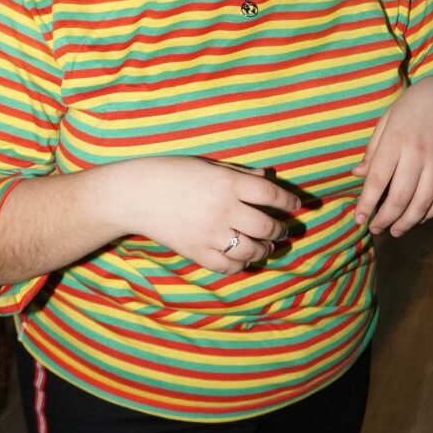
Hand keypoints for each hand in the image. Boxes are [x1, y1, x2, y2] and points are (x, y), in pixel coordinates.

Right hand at [108, 156, 301, 272]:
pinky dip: (240, 264)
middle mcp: (223, 209)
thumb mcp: (208, 165)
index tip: (296, 205)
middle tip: (283, 230)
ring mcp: (210, 234)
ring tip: (267, 247)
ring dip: (265, 250)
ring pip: (251, 250)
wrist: (135, 194)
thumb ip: (240, 173)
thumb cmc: (172, 173)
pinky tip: (243, 259)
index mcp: (228, 183)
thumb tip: (268, 177)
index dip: (289, 201)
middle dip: (280, 230)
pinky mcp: (197, 252)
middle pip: (266, 226)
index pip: (271, 195)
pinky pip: (228, 266)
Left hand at [355, 76, 432, 236]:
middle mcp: (417, 155)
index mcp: (395, 142)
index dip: (366, 204)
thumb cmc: (411, 107)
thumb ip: (373, 150)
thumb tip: (358, 175)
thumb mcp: (386, 121)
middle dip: (385, 219)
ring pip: (422, 203)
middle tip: (375, 229)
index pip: (377, 180)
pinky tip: (419, 218)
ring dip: (407, 222)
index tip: (359, 219)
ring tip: (395, 231)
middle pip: (399, 197)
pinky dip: (431, 213)